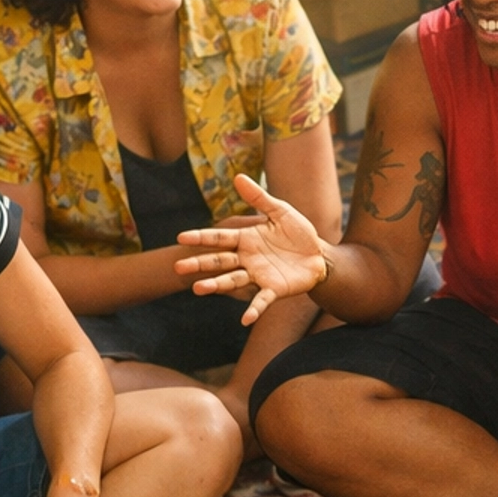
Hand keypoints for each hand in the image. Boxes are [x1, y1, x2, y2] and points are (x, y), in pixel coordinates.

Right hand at [175, 173, 328, 322]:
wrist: (319, 255)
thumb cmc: (298, 233)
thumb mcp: (280, 212)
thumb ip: (260, 198)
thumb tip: (238, 177)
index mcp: (247, 239)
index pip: (219, 238)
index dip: (201, 238)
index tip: (182, 237)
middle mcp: (248, 259)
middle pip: (219, 261)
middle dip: (199, 264)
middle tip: (178, 267)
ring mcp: (259, 275)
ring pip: (233, 280)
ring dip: (216, 285)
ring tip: (198, 288)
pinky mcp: (274, 289)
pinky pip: (262, 301)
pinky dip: (254, 310)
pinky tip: (245, 320)